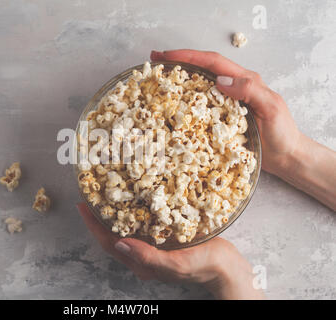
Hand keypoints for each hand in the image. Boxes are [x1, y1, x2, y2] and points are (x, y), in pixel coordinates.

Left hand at [77, 203, 264, 298]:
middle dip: (98, 219)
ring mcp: (153, 249)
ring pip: (125, 231)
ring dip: (112, 216)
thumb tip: (119, 243)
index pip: (109, 243)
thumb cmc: (205, 265)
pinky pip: (140, 227)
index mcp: (143, 264)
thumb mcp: (177, 263)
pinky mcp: (162, 240)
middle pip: (112, 237)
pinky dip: (131, 214)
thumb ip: (148, 256)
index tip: (83, 206)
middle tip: (90, 198)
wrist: (226, 267)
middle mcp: (144, 257)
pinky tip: (133, 200)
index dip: (94, 226)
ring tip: (105, 196)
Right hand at [151, 49, 335, 209]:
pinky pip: (200, 107)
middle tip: (156, 60)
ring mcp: (225, 104)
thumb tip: (221, 81)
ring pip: (199, 85)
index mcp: (245, 81)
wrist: (285, 156)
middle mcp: (233, 88)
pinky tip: (171, 104)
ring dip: (179, 79)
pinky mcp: (220, 119)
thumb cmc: (281, 133)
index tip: (168, 56)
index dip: (190, 57)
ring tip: (158, 77)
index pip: (213, 63)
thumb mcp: (272, 108)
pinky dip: (184, 102)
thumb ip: (251, 91)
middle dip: (179, 62)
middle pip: (202, 69)